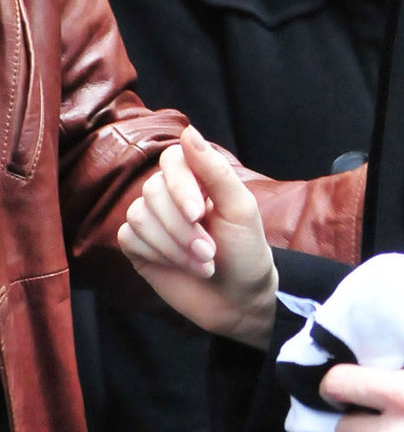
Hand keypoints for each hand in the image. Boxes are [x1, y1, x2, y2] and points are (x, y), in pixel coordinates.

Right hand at [118, 126, 278, 346]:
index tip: (200, 215)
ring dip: (173, 246)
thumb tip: (189, 131)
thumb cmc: (246, 252)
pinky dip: (158, 254)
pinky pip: (128, 237)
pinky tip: (180, 267)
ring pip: (138, 216)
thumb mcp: (240, 209)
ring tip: (204, 263)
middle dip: (182, 228)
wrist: (239, 300)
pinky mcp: (138, 246)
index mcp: (197, 179)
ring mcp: (151, 220)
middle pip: (153, 191)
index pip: (172, 161)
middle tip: (210, 252)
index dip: (181, 187)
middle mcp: (170, 194)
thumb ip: (215, 171)